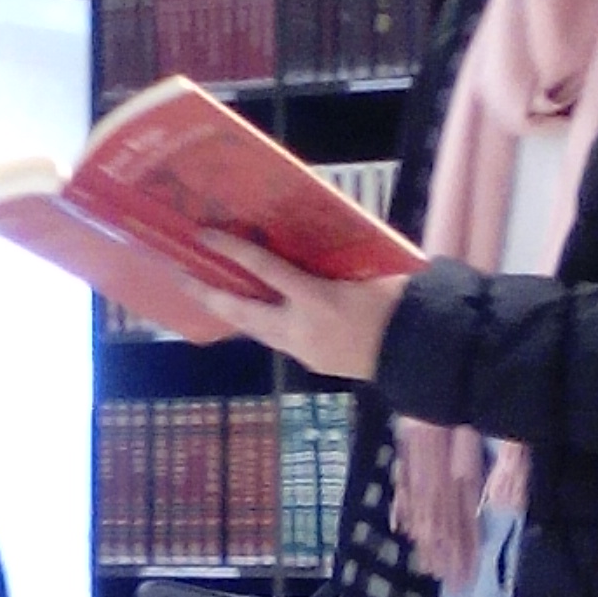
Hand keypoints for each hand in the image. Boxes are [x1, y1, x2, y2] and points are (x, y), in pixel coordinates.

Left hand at [193, 234, 409, 380]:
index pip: (265, 269)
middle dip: (208, 293)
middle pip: (243, 310)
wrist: (417, 353)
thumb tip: (312, 244)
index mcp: (316, 300)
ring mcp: (303, 349)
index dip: (232, 249)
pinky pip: (277, 338)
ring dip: (232, 310)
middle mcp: (300, 328)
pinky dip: (263, 322)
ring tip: (210, 294)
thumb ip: (336, 261)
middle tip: (180, 275)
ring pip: (256, 328)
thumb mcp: (367, 272)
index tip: (203, 234)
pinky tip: (258, 312)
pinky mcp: (311, 361)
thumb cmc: (400, 304)